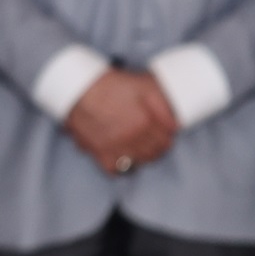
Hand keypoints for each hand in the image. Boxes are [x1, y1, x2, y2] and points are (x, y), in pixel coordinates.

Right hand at [63, 67, 177, 175]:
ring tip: (137, 147)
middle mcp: (131, 139)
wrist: (77, 89)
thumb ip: (163, 103)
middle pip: (153, 154)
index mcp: (145, 123)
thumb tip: (177, 124)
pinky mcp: (99, 153)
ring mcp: (115, 148)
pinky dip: (120, 166)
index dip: (167, 137)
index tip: (163, 133)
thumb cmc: (110, 85)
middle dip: (156, 148)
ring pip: (137, 164)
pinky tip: (120, 155)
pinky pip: (115, 170)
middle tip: (152, 140)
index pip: (166, 141)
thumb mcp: (142, 85)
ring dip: (141, 157)